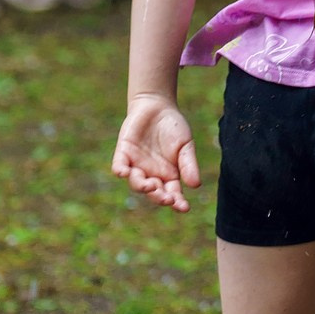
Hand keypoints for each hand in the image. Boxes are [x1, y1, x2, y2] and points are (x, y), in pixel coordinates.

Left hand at [112, 94, 201, 212]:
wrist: (157, 105)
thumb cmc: (174, 127)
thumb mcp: (186, 145)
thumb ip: (188, 164)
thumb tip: (195, 185)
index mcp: (168, 176)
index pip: (172, 194)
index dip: (177, 202)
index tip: (184, 208)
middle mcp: (151, 174)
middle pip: (153, 193)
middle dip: (159, 197)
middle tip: (166, 198)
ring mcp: (136, 165)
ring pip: (136, 183)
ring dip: (142, 186)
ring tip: (150, 186)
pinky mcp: (123, 153)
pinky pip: (119, 166)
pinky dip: (121, 171)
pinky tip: (124, 173)